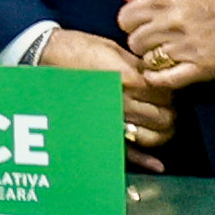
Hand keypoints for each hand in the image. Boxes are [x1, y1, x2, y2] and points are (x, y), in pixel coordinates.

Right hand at [40, 27, 177, 156]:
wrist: (45, 59)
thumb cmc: (78, 49)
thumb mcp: (113, 49)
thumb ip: (139, 66)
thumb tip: (158, 78)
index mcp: (129, 79)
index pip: (166, 94)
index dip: (170, 92)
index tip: (164, 89)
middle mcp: (123, 102)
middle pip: (164, 116)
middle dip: (169, 112)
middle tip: (165, 106)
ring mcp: (113, 120)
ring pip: (152, 136)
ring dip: (161, 132)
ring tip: (158, 124)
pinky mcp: (101, 131)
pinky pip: (127, 152)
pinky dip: (145, 161)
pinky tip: (157, 165)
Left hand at [110, 0, 214, 94]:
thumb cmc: (207, 4)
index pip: (125, 17)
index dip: (131, 24)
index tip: (142, 25)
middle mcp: (174, 21)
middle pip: (134, 41)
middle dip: (141, 43)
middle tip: (155, 42)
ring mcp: (186, 45)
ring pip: (148, 60)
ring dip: (152, 60)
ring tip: (165, 55)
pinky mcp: (199, 67)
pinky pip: (165, 79)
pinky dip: (158, 79)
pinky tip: (161, 73)